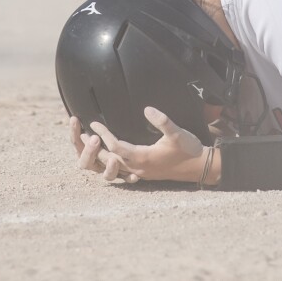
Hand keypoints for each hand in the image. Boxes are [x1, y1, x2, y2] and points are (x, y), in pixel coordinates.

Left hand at [69, 109, 205, 183]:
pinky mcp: (144, 174)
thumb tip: (147, 109)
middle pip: (109, 160)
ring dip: (101, 156)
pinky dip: (111, 163)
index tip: (94, 123)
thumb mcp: (177, 132)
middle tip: (83, 135)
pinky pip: (121, 171)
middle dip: (95, 147)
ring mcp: (140, 173)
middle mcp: (138, 168)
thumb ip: (162, 121)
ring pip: (114, 167)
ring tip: (91, 144)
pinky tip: (108, 157)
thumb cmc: (188, 149)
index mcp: (143, 158)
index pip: (116, 147)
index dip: (104, 135)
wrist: (198, 167)